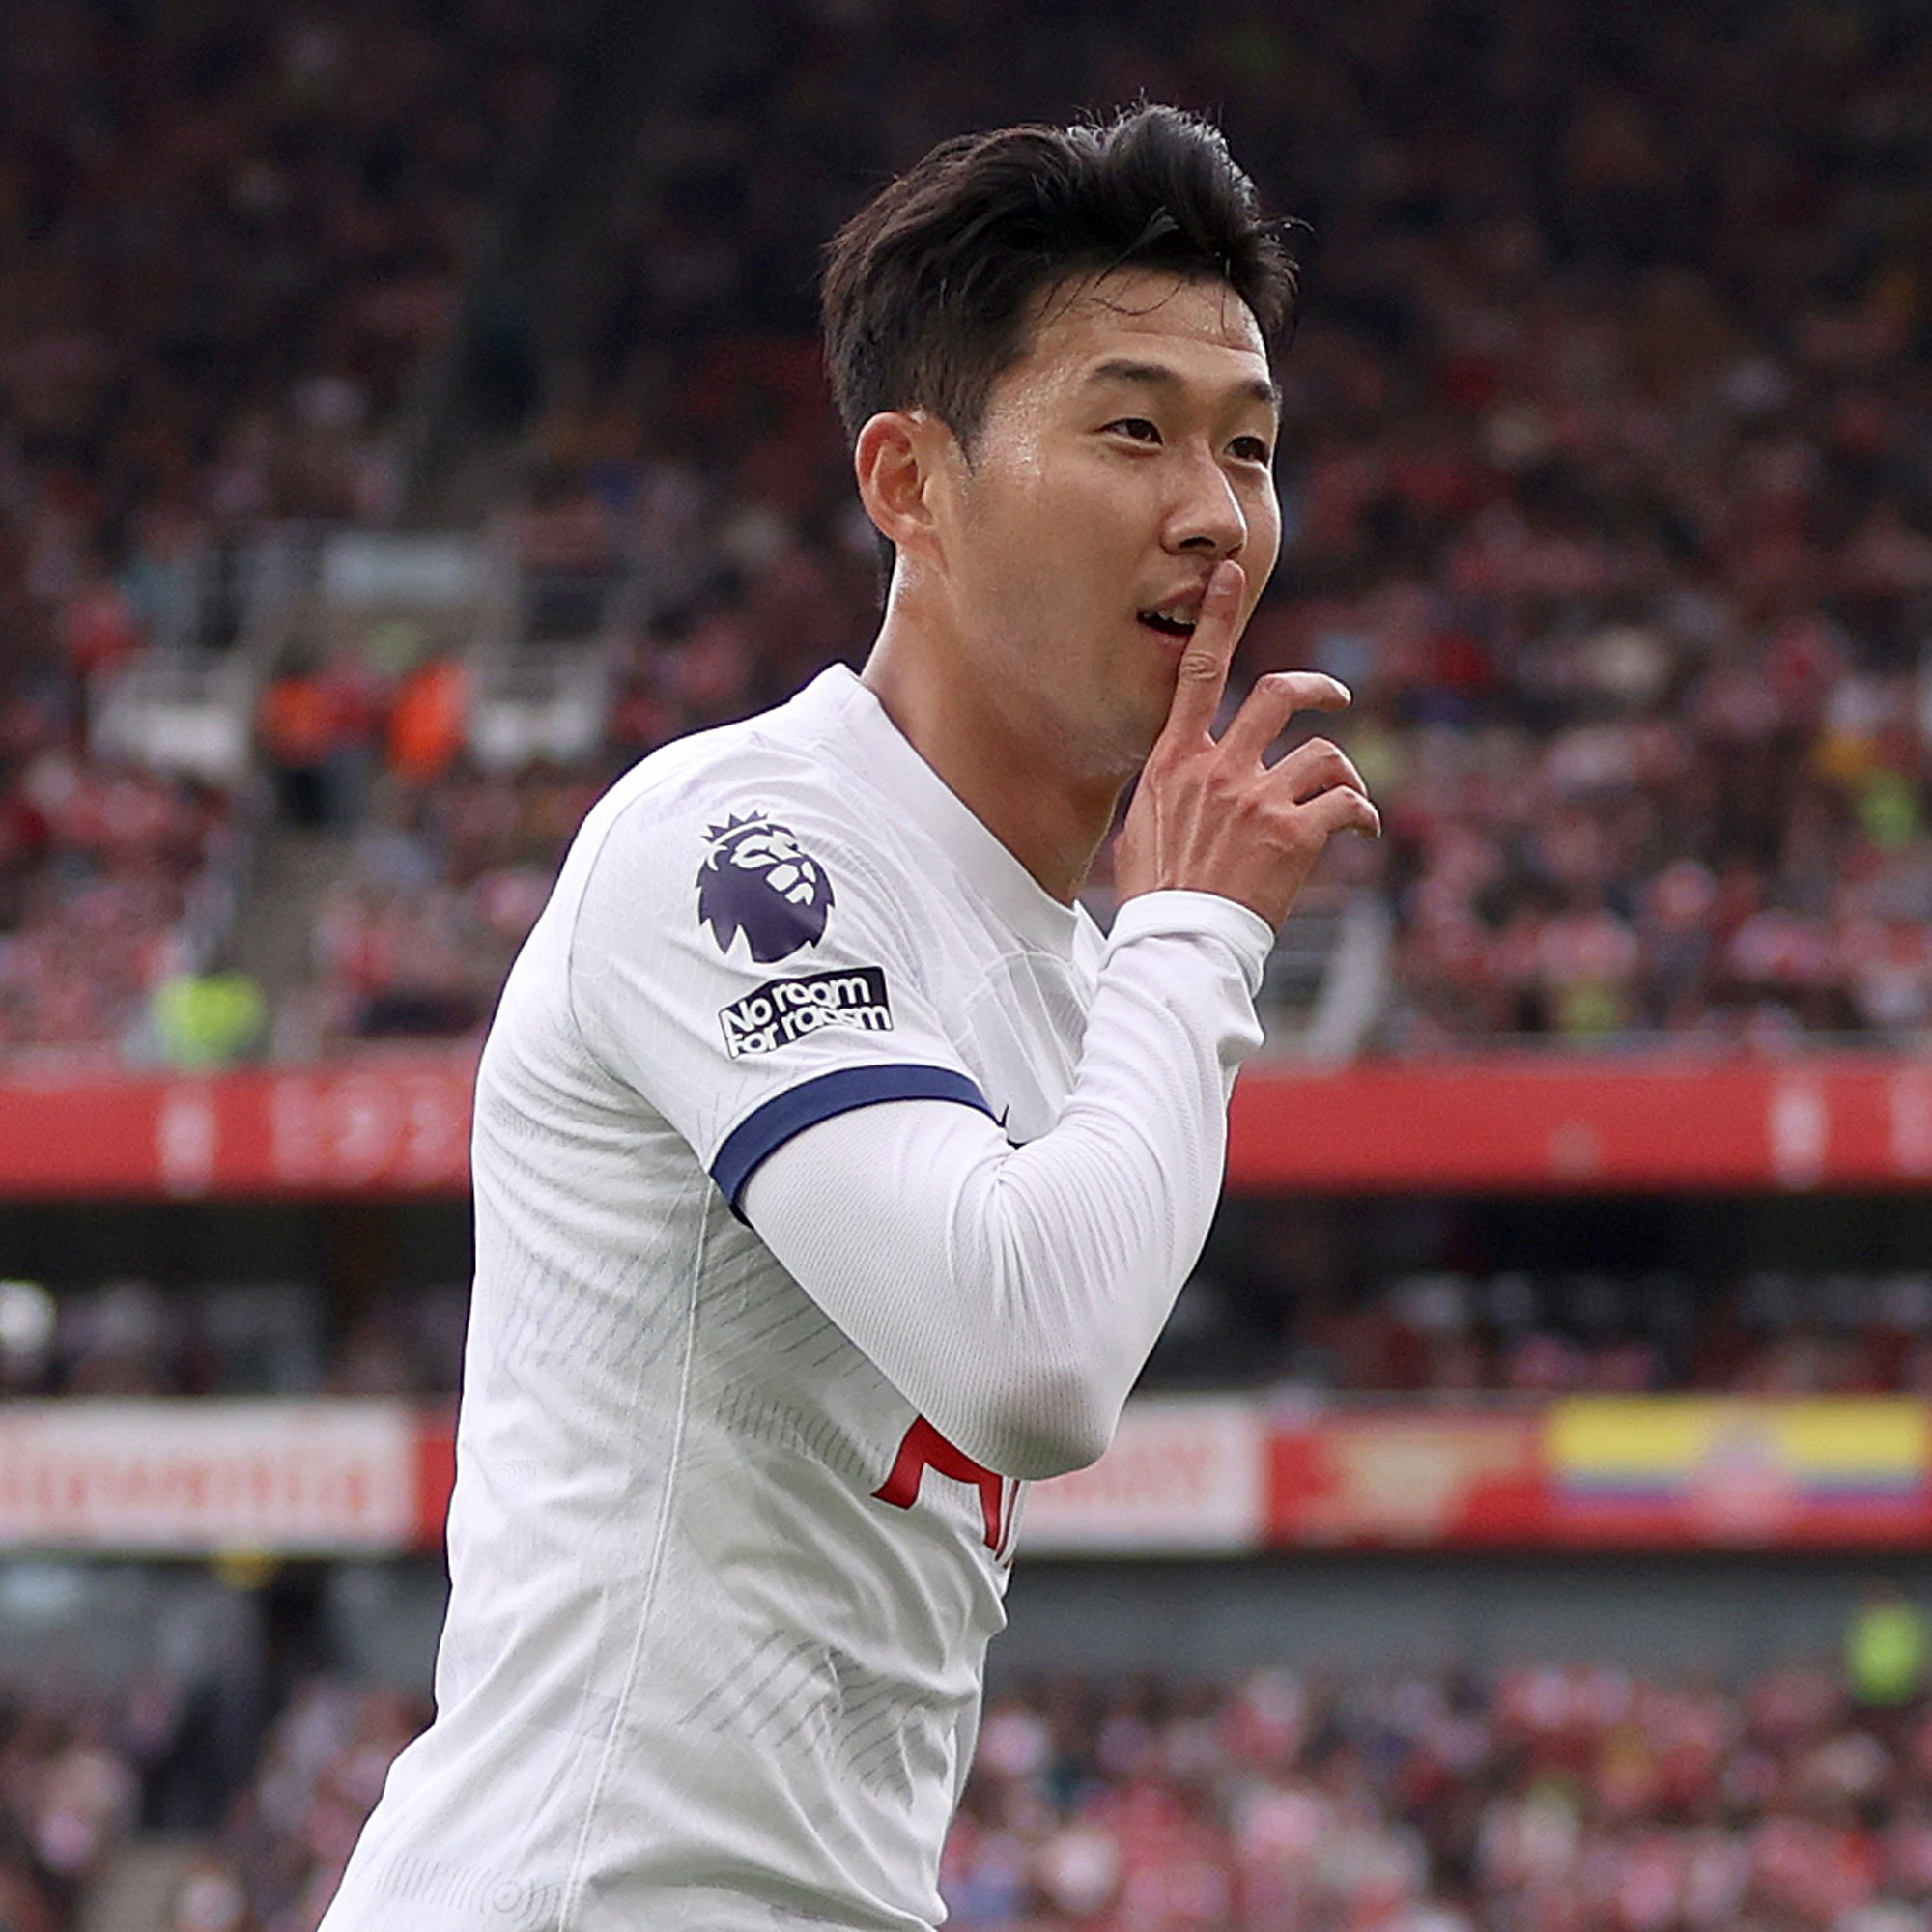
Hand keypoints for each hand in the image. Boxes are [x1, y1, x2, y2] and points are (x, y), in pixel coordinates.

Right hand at [1115, 559, 1379, 930]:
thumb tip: (1177, 785)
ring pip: (1324, 756)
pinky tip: (1362, 830)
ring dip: (1343, 775)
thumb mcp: (1141, 831)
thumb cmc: (1155, 898)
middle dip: (1316, 689)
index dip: (1215, 619)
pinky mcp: (1294, 836)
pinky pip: (1346, 806)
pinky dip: (1362, 814)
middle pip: (1277, 695)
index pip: (1196, 675)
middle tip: (1335, 701)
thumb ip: (1168, 793)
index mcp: (1175, 763)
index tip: (1229, 577)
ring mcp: (1258, 800)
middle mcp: (1218, 770)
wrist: (1178, 943)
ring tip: (1349, 800)